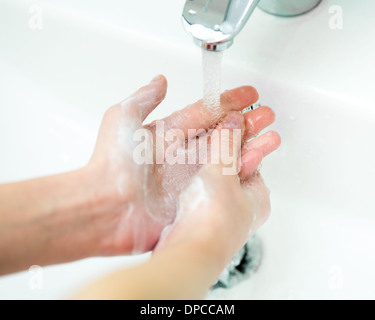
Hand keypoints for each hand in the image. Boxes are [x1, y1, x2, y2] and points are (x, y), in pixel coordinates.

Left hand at [88, 75, 278, 255]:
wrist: (106, 208)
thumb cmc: (110, 164)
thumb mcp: (124, 118)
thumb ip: (145, 98)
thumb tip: (159, 80)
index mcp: (168, 134)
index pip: (206, 113)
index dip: (228, 103)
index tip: (249, 95)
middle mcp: (182, 155)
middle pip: (222, 135)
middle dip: (247, 124)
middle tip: (267, 116)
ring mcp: (190, 178)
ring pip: (228, 157)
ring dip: (252, 147)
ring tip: (272, 139)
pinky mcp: (194, 199)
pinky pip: (225, 183)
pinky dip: (243, 173)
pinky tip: (259, 164)